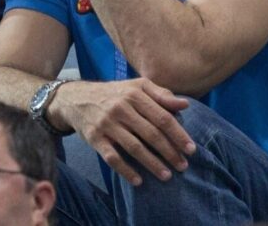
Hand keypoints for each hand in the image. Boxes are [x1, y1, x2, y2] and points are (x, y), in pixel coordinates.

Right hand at [51, 78, 195, 185]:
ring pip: (134, 148)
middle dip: (169, 152)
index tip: (191, 149)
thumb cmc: (114, 93)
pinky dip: (126, 171)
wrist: (76, 98)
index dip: (178, 135)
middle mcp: (121, 108)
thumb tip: (185, 105)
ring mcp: (107, 124)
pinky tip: (139, 180)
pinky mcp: (95, 138)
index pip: (162, 117)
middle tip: (183, 166)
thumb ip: (161, 94)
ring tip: (167, 176)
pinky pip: (112, 158)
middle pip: (151, 134)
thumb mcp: (136, 86)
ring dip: (152, 164)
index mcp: (135, 95)